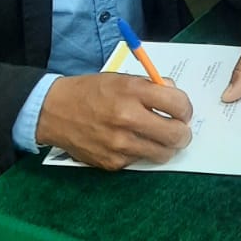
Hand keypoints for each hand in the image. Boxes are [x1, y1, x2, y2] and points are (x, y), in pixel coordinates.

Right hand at [36, 73, 192, 169]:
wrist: (54, 111)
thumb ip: (151, 87)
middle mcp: (127, 118)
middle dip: (183, 133)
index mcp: (132, 92)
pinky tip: (130, 142)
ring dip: (166, 147)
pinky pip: (140, 160)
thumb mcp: (122, 78)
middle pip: (176, 135)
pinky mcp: (112, 163)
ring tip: (158, 138)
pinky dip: (141, 152)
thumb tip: (177, 100)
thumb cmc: (92, 91)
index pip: (178, 104)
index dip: (186, 109)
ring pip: (163, 154)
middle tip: (179, 129)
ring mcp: (120, 144)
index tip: (182, 111)